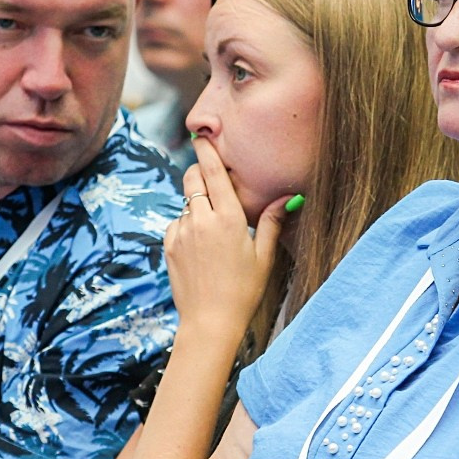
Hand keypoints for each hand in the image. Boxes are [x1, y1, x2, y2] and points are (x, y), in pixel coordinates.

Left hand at [166, 138, 290, 340]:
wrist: (210, 322)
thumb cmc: (244, 291)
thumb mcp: (264, 257)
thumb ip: (273, 222)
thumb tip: (290, 197)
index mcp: (229, 219)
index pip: (214, 173)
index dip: (207, 151)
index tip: (202, 136)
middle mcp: (201, 220)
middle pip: (192, 179)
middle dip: (199, 173)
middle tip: (211, 179)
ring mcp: (181, 232)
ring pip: (185, 203)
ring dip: (196, 206)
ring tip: (212, 232)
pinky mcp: (168, 246)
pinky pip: (176, 224)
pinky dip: (186, 226)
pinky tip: (200, 248)